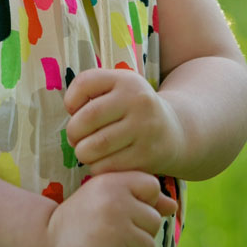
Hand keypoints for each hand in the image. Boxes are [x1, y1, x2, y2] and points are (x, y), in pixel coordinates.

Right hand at [44, 171, 176, 246]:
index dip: (142, 202)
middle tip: (110, 234)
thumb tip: (173, 206)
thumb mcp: (104, 196)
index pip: (152, 188)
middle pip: (154, 221)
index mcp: (113, 182)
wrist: (44, 241)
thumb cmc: (78, 217)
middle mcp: (116, 204)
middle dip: (137, 232)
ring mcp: (116, 233)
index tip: (120, 210)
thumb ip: (139, 197)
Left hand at [64, 69, 184, 175]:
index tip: (74, 110)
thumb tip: (71, 112)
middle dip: (73, 132)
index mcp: (127, 80)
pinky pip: (107, 166)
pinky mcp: (147, 156)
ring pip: (95, 146)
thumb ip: (93, 92)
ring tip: (86, 151)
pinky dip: (96, 166)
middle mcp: (137, 100)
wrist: (175, 132)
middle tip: (75, 138)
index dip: (71, 99)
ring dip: (82, 152)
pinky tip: (102, 161)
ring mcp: (144, 128)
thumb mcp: (120, 90)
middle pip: (87, 118)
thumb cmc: (134, 111)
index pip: (86, 82)